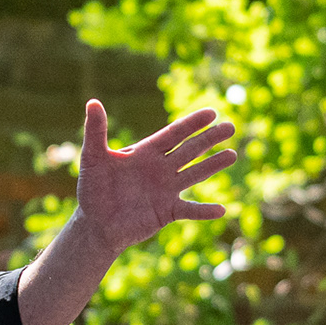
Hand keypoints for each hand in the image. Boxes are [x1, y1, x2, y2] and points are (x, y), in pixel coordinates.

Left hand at [74, 100, 236, 254]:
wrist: (95, 222)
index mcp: (146, 152)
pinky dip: (204, 211)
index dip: (192, 123)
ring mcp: (166, 190)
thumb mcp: (92, 158)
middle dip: (209, 139)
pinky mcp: (166, 211)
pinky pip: (189, 210)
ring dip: (213, 165)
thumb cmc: (93, 188)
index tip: (211, 113)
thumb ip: (95, 131)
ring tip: (232, 155)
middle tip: (230, 127)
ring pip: (195, 174)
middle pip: (190, 150)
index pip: (174, 134)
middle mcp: (161, 168)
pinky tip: (221, 210)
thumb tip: (92, 102)